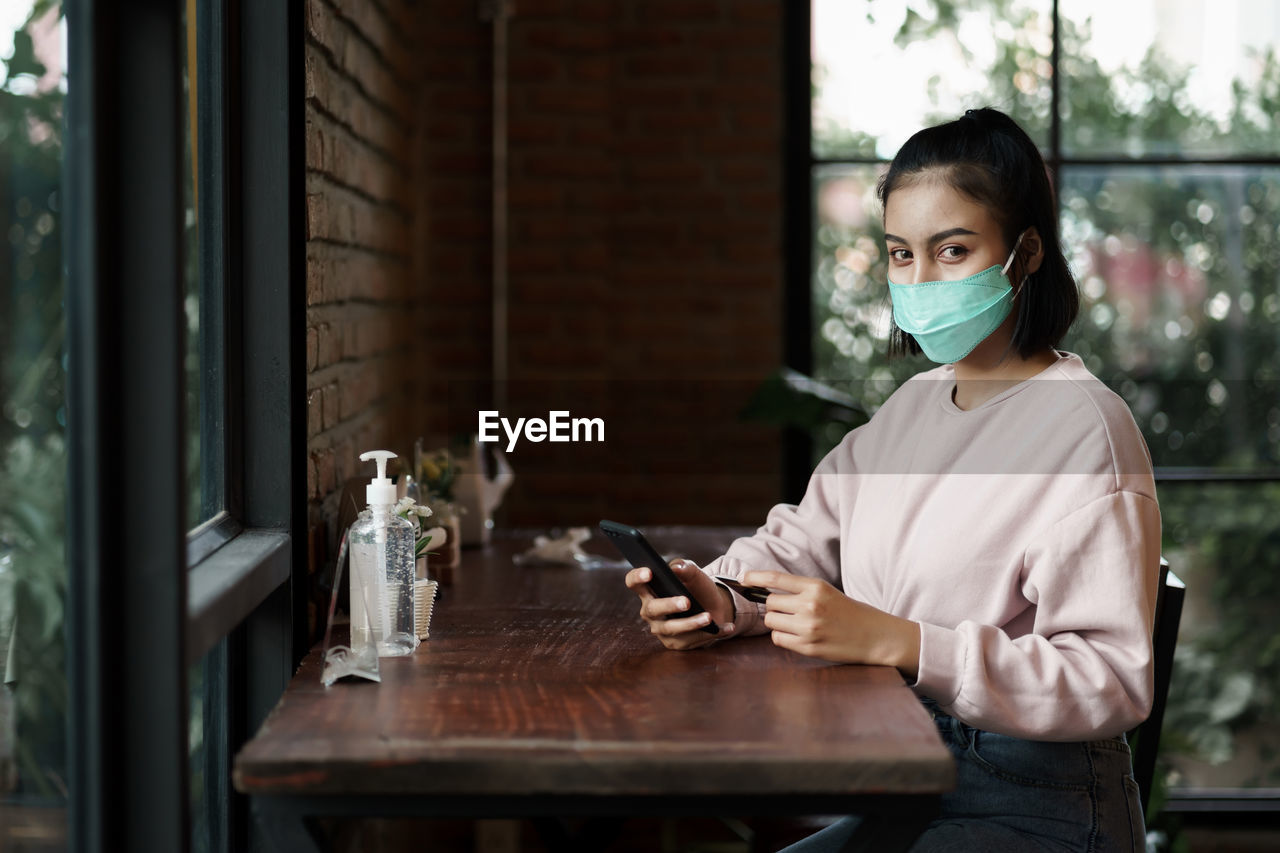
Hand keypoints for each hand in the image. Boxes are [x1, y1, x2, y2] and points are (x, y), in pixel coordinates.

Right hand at [624, 559, 735, 649]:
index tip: (649, 572)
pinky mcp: (676, 643)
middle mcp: (650, 611)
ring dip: (692, 623)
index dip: (637, 577)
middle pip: (652, 609)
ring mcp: (661, 628)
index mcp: (649, 589)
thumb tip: (677, 568)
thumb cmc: (697, 587)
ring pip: (672, 628)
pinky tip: (726, 627)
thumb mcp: (694, 574)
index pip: (634, 582)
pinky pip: (691, 640)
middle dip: (669, 605)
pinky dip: (711, 633)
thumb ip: (685, 568)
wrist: (713, 606)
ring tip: (709, 617)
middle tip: (686, 602)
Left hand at [742, 570, 919, 675]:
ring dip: (777, 623)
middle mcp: (810, 605)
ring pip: (771, 622)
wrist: (876, 636)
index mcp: (816, 587)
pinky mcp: (808, 647)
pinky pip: (778, 639)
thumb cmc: (851, 613)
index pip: (776, 578)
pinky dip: (783, 637)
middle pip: (770, 603)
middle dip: (774, 607)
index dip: (755, 577)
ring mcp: (809, 628)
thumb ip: (801, 591)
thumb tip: (766, 592)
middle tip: (788, 611)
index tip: (743, 578)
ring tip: (796, 624)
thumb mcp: (828, 593)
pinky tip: (799, 637)